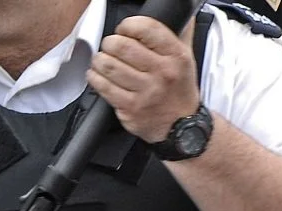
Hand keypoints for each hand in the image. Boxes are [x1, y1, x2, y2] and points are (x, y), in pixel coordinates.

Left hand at [86, 16, 199, 142]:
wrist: (181, 128)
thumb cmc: (179, 91)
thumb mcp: (187, 59)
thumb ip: (180, 33)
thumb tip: (179, 11)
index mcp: (175, 56)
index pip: (146, 29)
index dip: (128, 25)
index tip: (123, 29)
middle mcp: (161, 73)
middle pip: (122, 47)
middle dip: (109, 42)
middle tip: (109, 46)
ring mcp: (145, 93)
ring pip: (110, 66)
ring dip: (99, 60)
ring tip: (100, 59)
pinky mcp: (130, 109)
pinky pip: (104, 88)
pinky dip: (94, 78)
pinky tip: (95, 74)